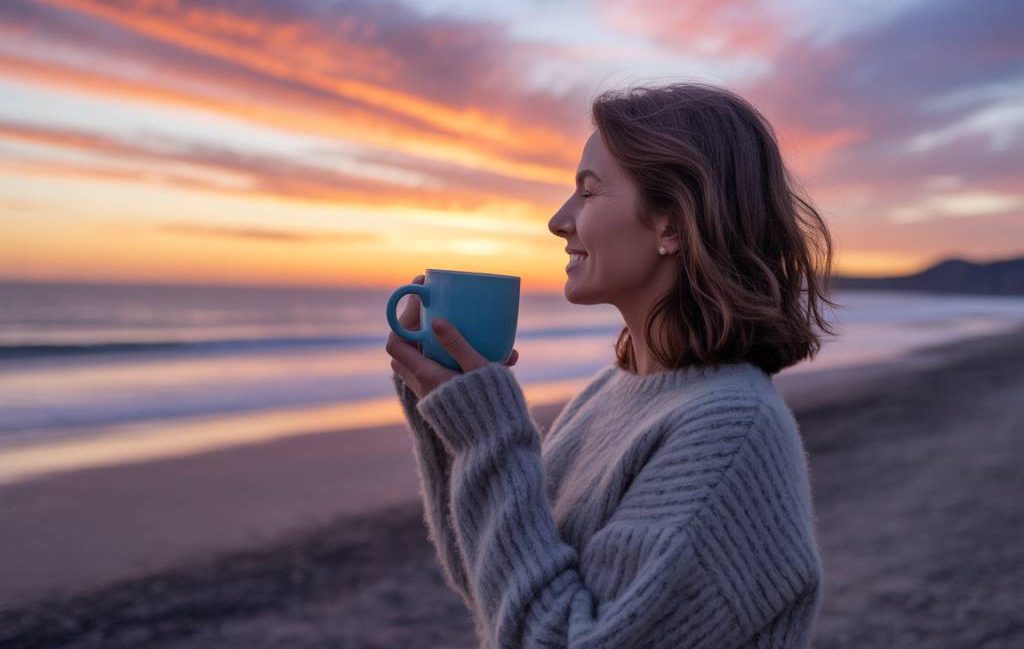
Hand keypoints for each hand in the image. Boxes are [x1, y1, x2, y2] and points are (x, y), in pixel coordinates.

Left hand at [386, 274, 518, 399]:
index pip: (396, 341)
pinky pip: (434, 371)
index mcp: (426, 375)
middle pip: (404, 348)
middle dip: (415, 323)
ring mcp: (430, 394)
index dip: (401, 314)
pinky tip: (475, 348)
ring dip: (430, 340)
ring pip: (418, 360)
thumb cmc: (490, 406)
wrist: (495, 447)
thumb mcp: (478, 369)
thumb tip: (435, 320)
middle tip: (436, 303)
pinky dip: (444, 356)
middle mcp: (422, 385)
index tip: (420, 291)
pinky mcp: (441, 400)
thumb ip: (457, 344)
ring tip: (454, 321)